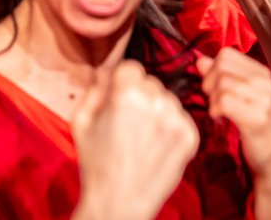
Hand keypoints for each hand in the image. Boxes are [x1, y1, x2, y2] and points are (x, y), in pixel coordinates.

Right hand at [72, 61, 198, 219]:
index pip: (131, 67)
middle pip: (151, 82)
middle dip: (140, 95)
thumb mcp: (80, 121)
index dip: (122, 80)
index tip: (118, 96)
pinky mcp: (190, 136)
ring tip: (142, 137)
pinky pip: (181, 117)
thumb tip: (104, 70)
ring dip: (157, 110)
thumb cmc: (96, 163)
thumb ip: (94, 89)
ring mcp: (176, 119)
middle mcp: (155, 102)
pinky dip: (170, 127)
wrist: (119, 202)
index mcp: (126, 94)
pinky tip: (155, 145)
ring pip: (167, 99)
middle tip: (128, 121)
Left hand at [197, 48, 270, 182]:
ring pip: (222, 84)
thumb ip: (220, 76)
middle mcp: (265, 83)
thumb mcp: (240, 95)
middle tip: (215, 101)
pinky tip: (221, 119)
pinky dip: (215, 110)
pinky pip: (224, 102)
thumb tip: (199, 61)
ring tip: (219, 112)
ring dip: (212, 100)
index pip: (226, 54)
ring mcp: (264, 100)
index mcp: (262, 73)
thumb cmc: (254, 124)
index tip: (215, 87)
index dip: (212, 69)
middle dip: (209, 84)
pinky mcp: (258, 119)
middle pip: (221, 67)